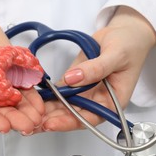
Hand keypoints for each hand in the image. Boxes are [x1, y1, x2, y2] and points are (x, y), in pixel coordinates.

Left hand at [41, 6, 155, 131]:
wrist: (124, 33)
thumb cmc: (129, 45)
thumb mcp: (116, 56)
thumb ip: (96, 68)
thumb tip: (72, 78)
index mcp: (112, 102)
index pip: (90, 119)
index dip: (70, 123)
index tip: (51, 123)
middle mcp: (97, 101)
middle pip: (73, 116)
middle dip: (52, 120)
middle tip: (31, 121)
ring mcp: (85, 92)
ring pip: (63, 106)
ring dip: (46, 110)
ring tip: (26, 113)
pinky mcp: (75, 81)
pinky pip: (59, 90)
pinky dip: (47, 95)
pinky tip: (32, 97)